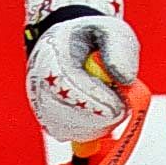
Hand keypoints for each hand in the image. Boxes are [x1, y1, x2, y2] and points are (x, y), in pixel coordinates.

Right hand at [24, 0, 140, 143]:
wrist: (74, 42)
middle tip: (122, 108)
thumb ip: (120, 48)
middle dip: (98, 117)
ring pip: (67, 129)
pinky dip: (90, 130)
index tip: (119, 107)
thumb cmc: (95, 36)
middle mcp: (40, 82)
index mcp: (52, 55)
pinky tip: (103, 112)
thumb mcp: (112, 30)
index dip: (93, 100)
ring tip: (113, 103)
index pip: (66, 85)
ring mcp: (41, 103)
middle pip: (64, 115)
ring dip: (96, 124)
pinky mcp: (48, 119)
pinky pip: (68, 134)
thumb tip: (125, 79)